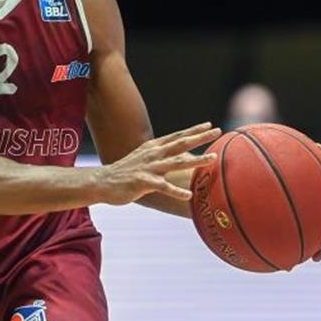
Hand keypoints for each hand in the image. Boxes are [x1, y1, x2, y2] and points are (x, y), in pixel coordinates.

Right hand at [95, 122, 220, 205]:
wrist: (102, 182)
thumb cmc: (126, 172)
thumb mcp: (143, 158)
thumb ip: (159, 155)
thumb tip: (175, 156)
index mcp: (153, 147)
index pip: (177, 136)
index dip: (193, 130)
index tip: (209, 125)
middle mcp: (153, 154)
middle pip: (180, 144)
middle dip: (200, 137)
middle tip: (217, 131)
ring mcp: (148, 168)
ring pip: (176, 163)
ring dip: (196, 161)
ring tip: (212, 159)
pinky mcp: (143, 182)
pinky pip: (163, 187)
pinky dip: (177, 191)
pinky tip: (189, 195)